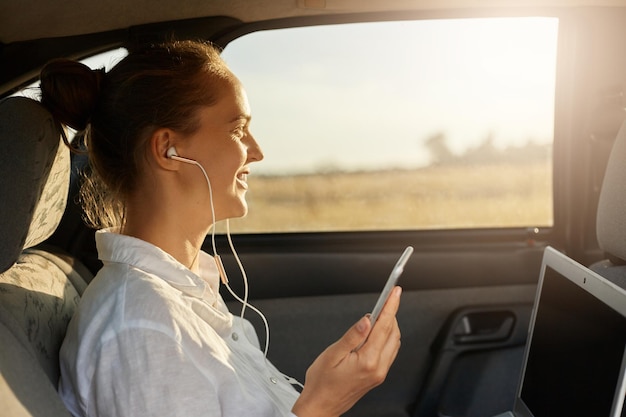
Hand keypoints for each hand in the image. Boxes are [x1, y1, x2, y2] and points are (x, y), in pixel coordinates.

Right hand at [291, 286, 401, 416]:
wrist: (321, 406)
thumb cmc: (322, 383)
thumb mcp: (332, 354)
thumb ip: (353, 335)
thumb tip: (366, 320)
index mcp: (368, 361)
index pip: (384, 326)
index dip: (390, 306)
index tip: (395, 292)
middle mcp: (378, 368)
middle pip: (393, 333)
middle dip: (391, 313)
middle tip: (387, 298)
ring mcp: (379, 373)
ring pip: (393, 342)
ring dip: (390, 325)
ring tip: (380, 312)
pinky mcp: (377, 376)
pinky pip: (389, 352)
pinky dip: (387, 337)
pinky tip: (377, 331)